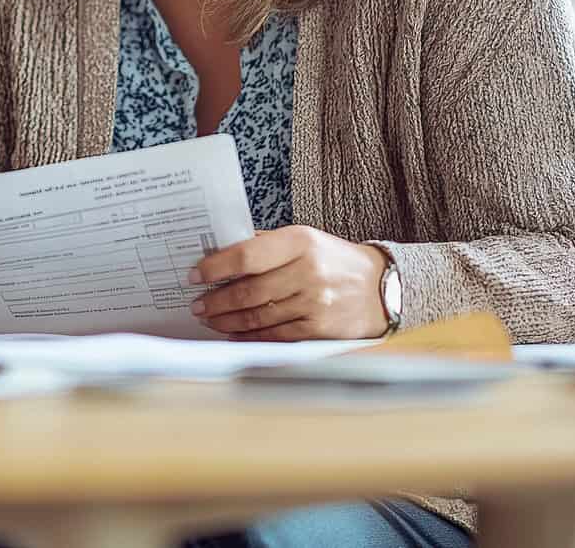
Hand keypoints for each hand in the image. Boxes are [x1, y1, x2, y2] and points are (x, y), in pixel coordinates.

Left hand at [188, 226, 391, 340]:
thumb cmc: (333, 260)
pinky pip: (274, 335)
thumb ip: (265, 244)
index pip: (246, 256)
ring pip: (258, 316)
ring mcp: (314, 303)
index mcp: (300, 242)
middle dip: (216, 301)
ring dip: (227, 321)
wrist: (380, 287)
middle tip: (197, 305)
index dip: (215, 268)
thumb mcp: (305, 239)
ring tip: (210, 319)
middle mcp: (307, 271)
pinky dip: (249, 336)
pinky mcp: (318, 329)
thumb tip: (219, 252)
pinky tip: (234, 333)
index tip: (195, 275)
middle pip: (248, 291)